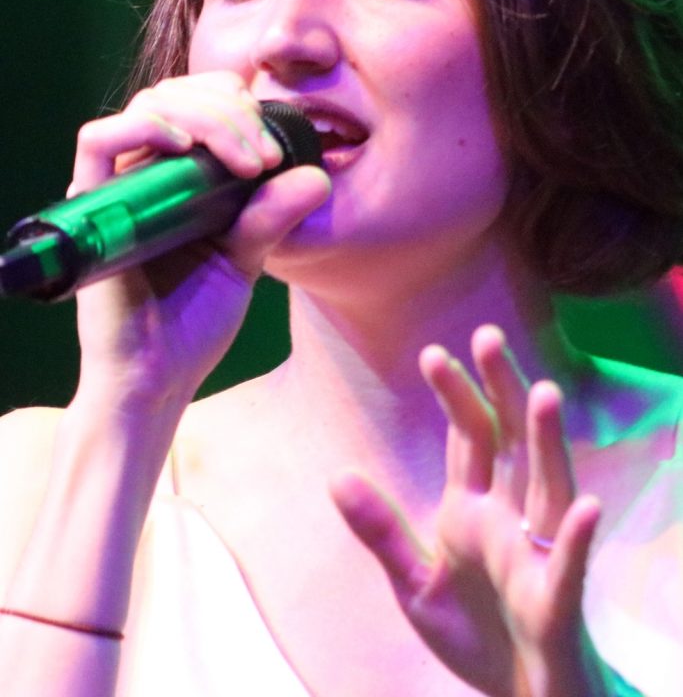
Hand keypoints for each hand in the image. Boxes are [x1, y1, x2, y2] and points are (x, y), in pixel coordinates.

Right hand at [70, 72, 329, 408]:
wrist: (159, 378)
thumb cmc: (195, 318)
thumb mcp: (246, 257)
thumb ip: (273, 214)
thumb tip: (318, 175)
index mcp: (177, 177)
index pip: (197, 103)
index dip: (236, 104)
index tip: (273, 146)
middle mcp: (143, 173)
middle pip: (176, 96)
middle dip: (230, 112)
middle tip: (265, 156)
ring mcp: (116, 188)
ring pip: (148, 107)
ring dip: (205, 118)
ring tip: (246, 161)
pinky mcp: (91, 208)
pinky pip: (98, 141)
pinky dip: (144, 128)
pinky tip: (185, 146)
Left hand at [331, 326, 606, 696]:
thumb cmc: (474, 635)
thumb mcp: (413, 583)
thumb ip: (380, 531)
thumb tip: (335, 475)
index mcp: (472, 509)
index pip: (467, 438)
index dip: (454, 395)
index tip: (433, 353)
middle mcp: (508, 518)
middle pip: (508, 442)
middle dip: (500, 390)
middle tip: (488, 336)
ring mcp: (535, 554)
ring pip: (546, 486)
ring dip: (546, 442)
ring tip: (545, 393)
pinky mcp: (555, 601)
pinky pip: (569, 566)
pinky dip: (577, 537)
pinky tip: (587, 508)